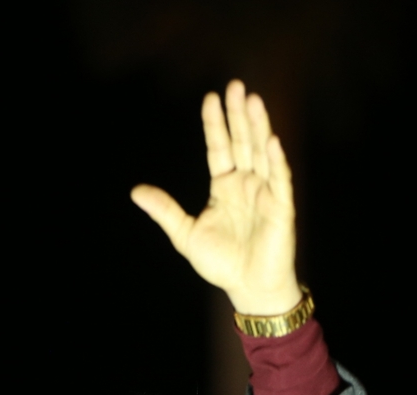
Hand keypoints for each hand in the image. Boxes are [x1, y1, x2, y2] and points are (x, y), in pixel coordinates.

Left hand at [131, 80, 300, 315]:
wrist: (247, 287)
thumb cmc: (221, 262)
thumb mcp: (185, 234)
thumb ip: (165, 210)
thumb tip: (135, 191)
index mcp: (224, 186)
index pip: (219, 148)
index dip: (215, 124)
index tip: (210, 97)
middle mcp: (246, 183)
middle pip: (242, 142)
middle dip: (238, 115)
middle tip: (235, 85)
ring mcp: (265, 192)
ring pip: (261, 153)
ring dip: (258, 127)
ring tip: (252, 99)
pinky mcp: (281, 207)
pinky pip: (279, 179)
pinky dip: (276, 161)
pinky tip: (271, 141)